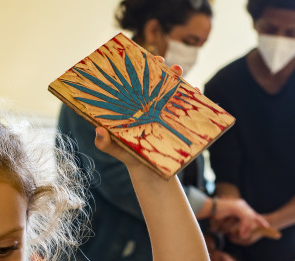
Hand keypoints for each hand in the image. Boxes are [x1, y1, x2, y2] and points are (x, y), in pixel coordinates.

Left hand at [92, 59, 183, 181]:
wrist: (148, 171)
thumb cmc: (127, 154)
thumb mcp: (113, 148)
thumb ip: (103, 142)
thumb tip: (99, 131)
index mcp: (134, 104)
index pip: (136, 80)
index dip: (139, 66)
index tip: (141, 56)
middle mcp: (151, 103)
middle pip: (157, 80)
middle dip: (161, 67)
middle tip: (162, 61)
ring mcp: (166, 111)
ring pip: (174, 90)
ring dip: (178, 78)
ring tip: (178, 71)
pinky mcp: (179, 121)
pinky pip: (188, 107)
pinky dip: (193, 97)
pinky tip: (195, 92)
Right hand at [211, 198, 270, 240]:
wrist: (209, 207)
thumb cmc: (216, 213)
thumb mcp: (229, 217)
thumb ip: (235, 220)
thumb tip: (240, 229)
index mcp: (241, 205)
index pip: (253, 213)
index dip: (259, 220)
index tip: (266, 226)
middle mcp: (242, 204)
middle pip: (253, 215)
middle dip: (259, 222)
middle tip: (262, 230)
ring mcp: (239, 205)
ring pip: (249, 217)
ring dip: (248, 228)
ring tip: (244, 235)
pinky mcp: (236, 207)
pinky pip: (244, 218)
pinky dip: (244, 226)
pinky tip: (241, 232)